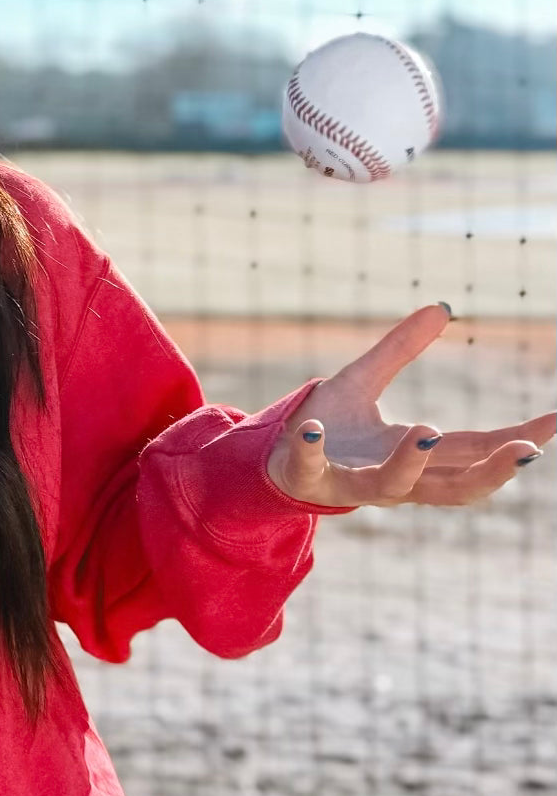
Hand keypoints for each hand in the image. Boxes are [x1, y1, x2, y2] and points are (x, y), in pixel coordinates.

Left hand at [265, 302, 554, 507]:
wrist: (267, 457)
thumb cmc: (325, 427)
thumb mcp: (363, 380)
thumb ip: (399, 350)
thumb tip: (440, 308)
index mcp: (413, 455)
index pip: (475, 450)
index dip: (516, 441)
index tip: (554, 423)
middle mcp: (390, 477)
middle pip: (451, 487)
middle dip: (488, 471)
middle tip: (523, 451)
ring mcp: (349, 482)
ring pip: (389, 488)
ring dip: (409, 462)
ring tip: (425, 429)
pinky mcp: (306, 479)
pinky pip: (310, 469)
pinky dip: (312, 449)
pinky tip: (313, 428)